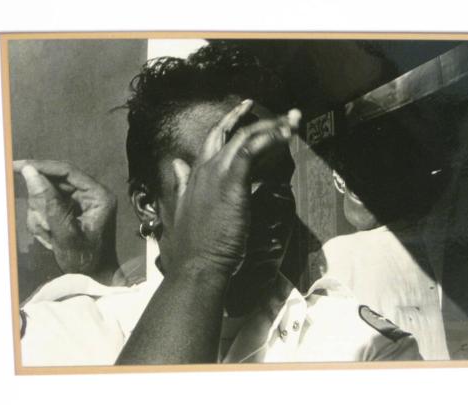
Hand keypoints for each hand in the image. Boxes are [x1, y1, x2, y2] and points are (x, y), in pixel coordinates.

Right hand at [13, 160, 118, 280]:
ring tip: (51, 236)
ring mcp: (80, 202)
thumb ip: (49, 203)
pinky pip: (46, 207)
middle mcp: (91, 194)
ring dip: (41, 216)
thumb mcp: (66, 233)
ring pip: (46, 196)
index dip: (41, 166)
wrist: (94, 276)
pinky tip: (50, 237)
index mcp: (98, 196)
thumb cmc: (86, 259)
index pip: (67, 171)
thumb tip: (31, 173)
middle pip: (54, 183)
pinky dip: (42, 222)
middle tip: (45, 226)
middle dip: (42, 205)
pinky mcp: (71, 210)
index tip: (17, 167)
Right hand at [168, 100, 300, 277]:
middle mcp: (205, 168)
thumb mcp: (183, 208)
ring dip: (270, 126)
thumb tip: (177, 164)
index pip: (214, 140)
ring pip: (244, 137)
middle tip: (268, 107)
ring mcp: (217, 173)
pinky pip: (250, 150)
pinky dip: (269, 139)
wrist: (196, 264)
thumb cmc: (195, 244)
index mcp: (196, 175)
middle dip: (246, 115)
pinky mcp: (231, 181)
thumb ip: (182, 183)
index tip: (243, 111)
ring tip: (291, 121)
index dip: (229, 123)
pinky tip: (285, 134)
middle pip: (226, 131)